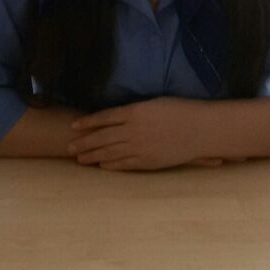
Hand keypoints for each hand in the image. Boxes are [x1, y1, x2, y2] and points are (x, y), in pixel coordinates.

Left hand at [69, 97, 213, 170]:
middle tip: (68, 147)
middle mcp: (134, 130)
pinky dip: (112, 165)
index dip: (87, 122)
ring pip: (110, 152)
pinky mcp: (149, 160)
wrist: (202, 129)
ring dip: (93, 156)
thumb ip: (135, 110)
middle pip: (102, 137)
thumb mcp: (154, 103)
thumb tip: (119, 115)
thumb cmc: (181, 111)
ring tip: (79, 159)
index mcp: (135, 112)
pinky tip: (101, 166)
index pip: (104, 117)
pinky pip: (125, 164)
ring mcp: (141, 146)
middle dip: (84, 142)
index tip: (73, 126)